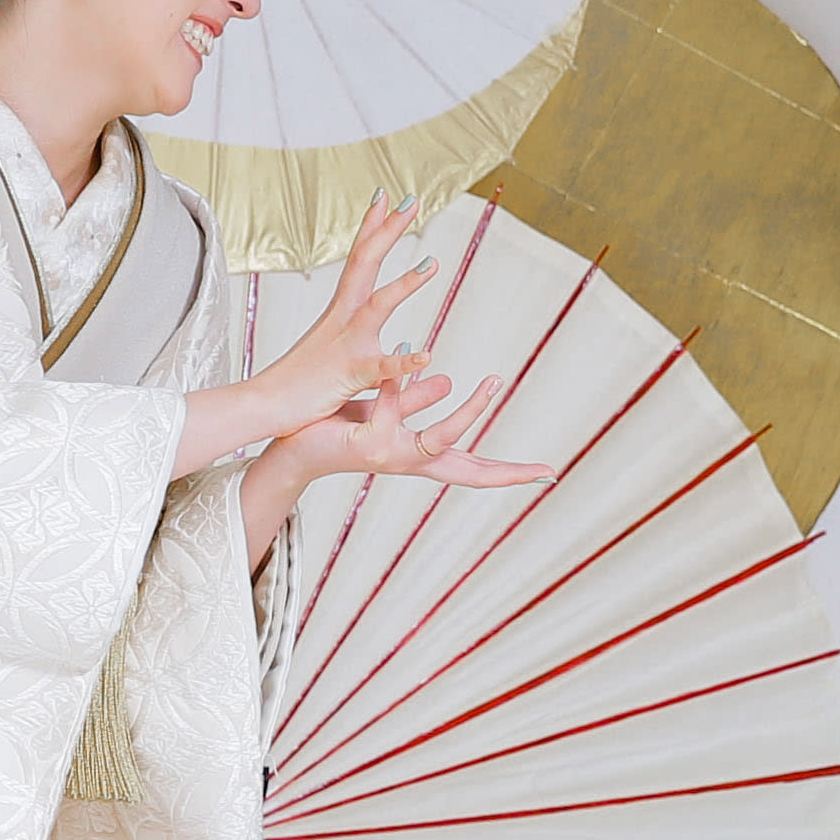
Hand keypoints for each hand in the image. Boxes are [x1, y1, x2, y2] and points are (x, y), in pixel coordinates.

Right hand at [262, 198, 440, 413]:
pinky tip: (425, 355)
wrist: (262, 407)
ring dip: (404, 285)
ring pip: (376, 307)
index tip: (385, 198)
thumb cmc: (299, 385)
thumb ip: (368, 350)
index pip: (358, 259)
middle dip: (388, 231)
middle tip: (411, 200)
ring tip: (432, 264)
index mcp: (339, 312)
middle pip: (365, 264)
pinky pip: (378, 368)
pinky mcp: (347, 376)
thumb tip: (396, 346)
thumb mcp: (337, 359)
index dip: (372, 227)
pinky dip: (402, 362)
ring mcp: (344, 345)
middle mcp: (341, 319)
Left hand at [278, 370, 548, 496]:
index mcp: (418, 454)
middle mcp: (409, 461)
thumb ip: (415, 398)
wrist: (292, 442)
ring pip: (438, 442)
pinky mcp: (366, 445)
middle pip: (468, 470)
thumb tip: (446, 380)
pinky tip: (402, 366)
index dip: (508, 473)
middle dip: (505, 470)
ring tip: (490, 381)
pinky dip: (397, 390)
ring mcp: (389, 457)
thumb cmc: (337, 425)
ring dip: (466, 413)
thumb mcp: (385, 408)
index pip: (472, 467)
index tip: (546, 473)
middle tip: (541, 465)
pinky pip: (390, 414)